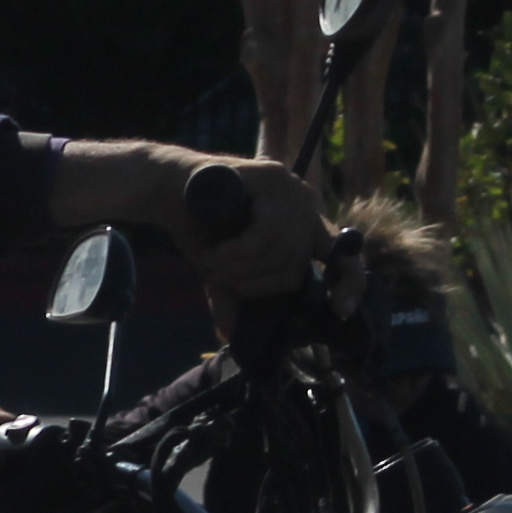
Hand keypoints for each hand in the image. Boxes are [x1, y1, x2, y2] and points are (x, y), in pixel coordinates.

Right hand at [150, 148, 337, 304]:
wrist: (164, 190)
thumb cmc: (198, 226)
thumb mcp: (222, 268)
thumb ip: (233, 295)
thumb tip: (232, 335)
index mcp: (302, 224)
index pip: (343, 254)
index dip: (347, 281)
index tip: (341, 311)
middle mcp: (304, 204)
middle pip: (296, 264)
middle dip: (253, 282)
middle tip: (220, 277)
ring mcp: (290, 188)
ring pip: (280, 251)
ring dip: (239, 267)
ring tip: (212, 260)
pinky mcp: (271, 177)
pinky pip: (266, 232)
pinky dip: (237, 249)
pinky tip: (217, 249)